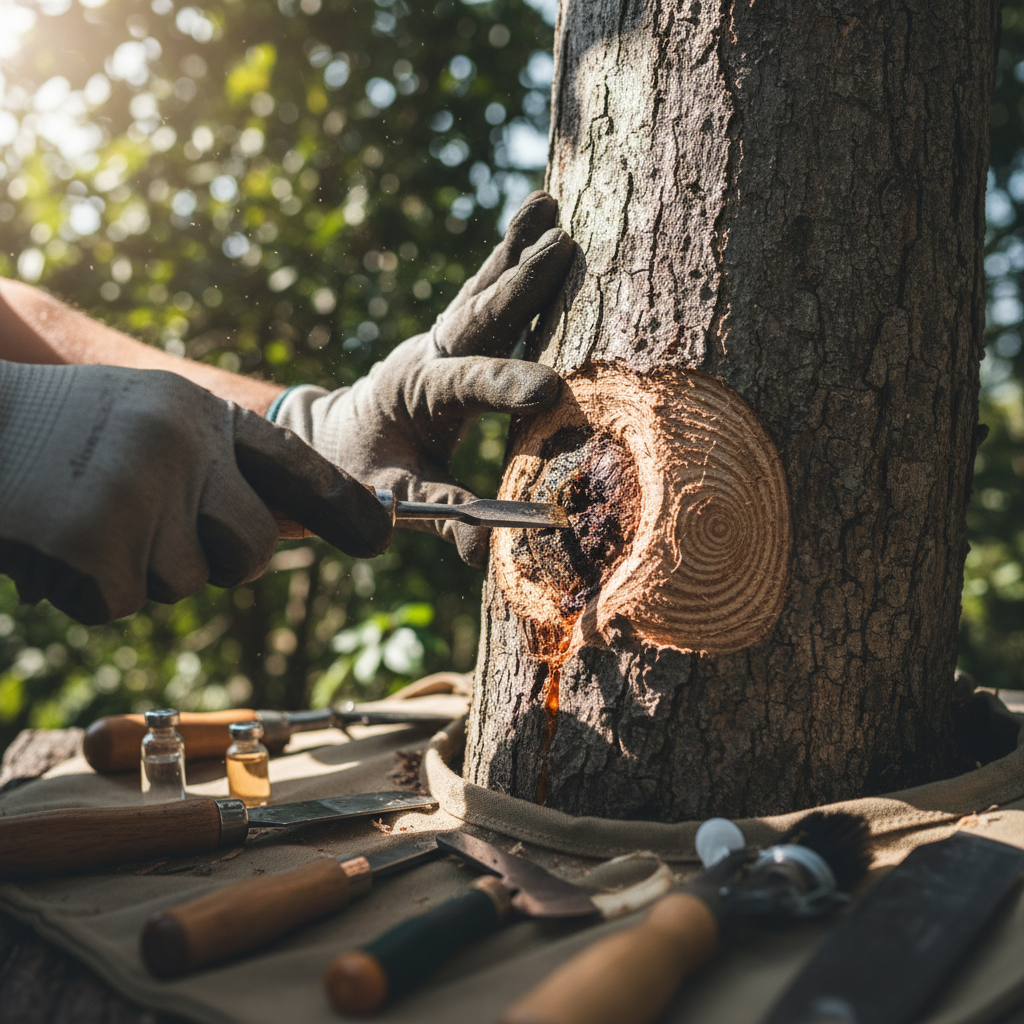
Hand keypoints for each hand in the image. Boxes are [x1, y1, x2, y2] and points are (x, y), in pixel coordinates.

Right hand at [0, 361, 391, 623]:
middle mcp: (183, 446)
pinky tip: (51, 543)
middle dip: (220, 561)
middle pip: (251, 549)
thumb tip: (277, 529)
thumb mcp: (142, 420)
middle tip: (156, 534)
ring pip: (182, 584)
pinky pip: (121, 604)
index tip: (380, 537)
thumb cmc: (54, 432)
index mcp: (197, 413)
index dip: (341, 506)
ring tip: (81, 517)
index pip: (292, 465)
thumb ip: (211, 466)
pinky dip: (88, 591)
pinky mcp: (96, 542)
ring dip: (137, 571)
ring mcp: (140, 491)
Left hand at [272, 191, 574, 565]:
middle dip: (521, 287)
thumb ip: (439, 516)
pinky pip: (484, 290)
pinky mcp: (453, 334)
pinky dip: (510, 257)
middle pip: (480, 317)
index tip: (550, 390)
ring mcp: (440, 338)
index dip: (504, 386)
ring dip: (516, 253)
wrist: (334, 435)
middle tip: (563, 249)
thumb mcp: (395, 498)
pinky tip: (538, 221)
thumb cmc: (363, 471)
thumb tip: (483, 558)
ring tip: (549, 208)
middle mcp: (429, 355)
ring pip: (482, 290)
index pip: (466, 385)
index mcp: (416, 394)